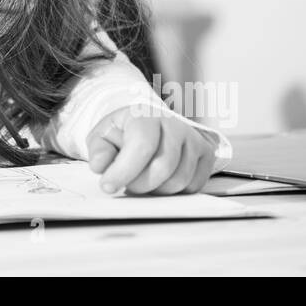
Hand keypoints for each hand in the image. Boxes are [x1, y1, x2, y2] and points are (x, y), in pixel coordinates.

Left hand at [87, 104, 218, 195]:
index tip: (108, 185)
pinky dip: (174, 191)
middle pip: (163, 167)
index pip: (142, 145)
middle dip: (139, 184)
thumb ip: (99, 149)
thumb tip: (100, 165)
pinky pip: (193, 185)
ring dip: (156, 189)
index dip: (124, 170)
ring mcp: (194, 139)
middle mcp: (175, 124)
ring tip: (142, 181)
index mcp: (147, 115)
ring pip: (179, 180)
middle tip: (127, 185)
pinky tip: (160, 181)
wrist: (149, 125)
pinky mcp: (206, 155)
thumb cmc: (125, 132)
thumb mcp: (104, 135)